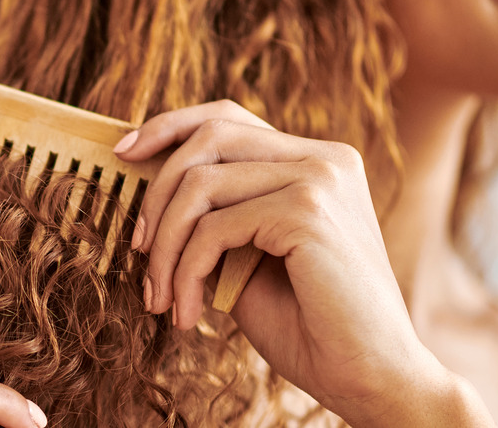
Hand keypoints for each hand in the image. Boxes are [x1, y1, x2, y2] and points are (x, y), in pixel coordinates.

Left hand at [114, 100, 494, 426]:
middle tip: (139, 249)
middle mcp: (324, 158)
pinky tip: (189, 315)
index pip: (230, 119)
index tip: (125, 154)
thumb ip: (217, 219)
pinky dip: (186, 273)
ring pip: (200, 184)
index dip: (171, 127)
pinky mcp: (308, 212)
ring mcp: (320, 179)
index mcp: (316, 162)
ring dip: (165, 247)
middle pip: (209, 137)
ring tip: (161, 298)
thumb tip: (152, 196)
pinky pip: (213, 229)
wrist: (372, 377)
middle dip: (156, 191)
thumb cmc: (311, 325)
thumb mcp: (251, 260)